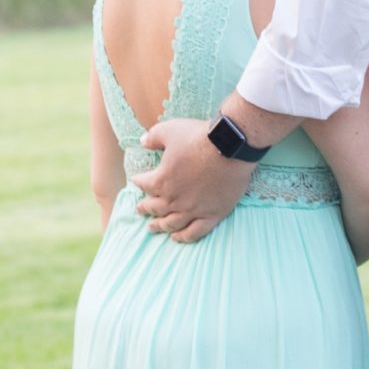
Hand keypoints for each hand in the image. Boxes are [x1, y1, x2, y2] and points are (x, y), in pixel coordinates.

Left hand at [135, 117, 252, 240]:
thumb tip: (142, 142)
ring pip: (172, 223)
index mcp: (162, 180)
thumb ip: (152, 137)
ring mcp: (193, 209)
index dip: (139, 182)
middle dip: (146, 208)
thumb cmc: (199, 137)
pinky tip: (177, 238)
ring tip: (153, 228)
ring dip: (160, 226)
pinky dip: (184, 237)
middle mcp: (174, 199)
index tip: (137, 182)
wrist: (231, 146)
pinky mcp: (212, 214)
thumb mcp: (169, 130)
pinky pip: (195, 232)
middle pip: (155, 208)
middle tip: (140, 210)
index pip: (144, 184)